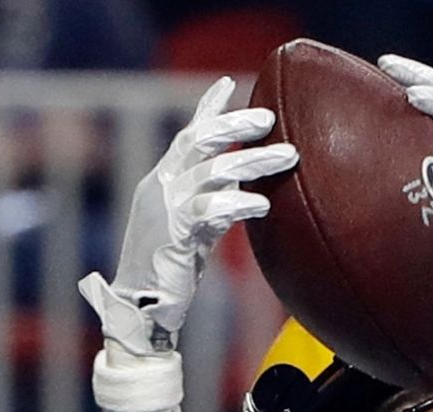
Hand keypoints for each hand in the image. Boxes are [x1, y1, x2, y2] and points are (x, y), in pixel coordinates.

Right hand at [78, 77, 296, 357]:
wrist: (143, 307)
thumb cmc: (172, 267)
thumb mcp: (194, 225)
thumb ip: (214, 199)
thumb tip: (250, 186)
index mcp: (165, 180)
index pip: (187, 133)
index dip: (208, 108)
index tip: (229, 82)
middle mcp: (162, 185)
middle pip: (198, 140)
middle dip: (234, 124)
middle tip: (270, 117)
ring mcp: (166, 208)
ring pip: (211, 170)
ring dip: (253, 161)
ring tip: (289, 157)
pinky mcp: (175, 235)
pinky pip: (209, 210)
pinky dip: (238, 203)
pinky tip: (263, 205)